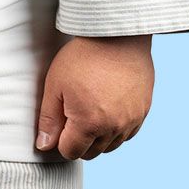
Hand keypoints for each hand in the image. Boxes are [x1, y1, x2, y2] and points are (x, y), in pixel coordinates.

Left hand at [36, 35, 153, 159]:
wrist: (117, 36)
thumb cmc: (81, 58)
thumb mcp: (55, 87)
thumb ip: (49, 120)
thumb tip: (44, 145)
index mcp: (89, 124)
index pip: (71, 152)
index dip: (60, 141)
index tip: (59, 122)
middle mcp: (114, 127)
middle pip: (91, 152)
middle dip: (78, 141)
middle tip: (72, 115)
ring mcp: (132, 120)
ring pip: (111, 145)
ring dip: (97, 137)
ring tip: (89, 110)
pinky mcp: (143, 111)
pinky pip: (127, 133)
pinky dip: (116, 129)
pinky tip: (106, 109)